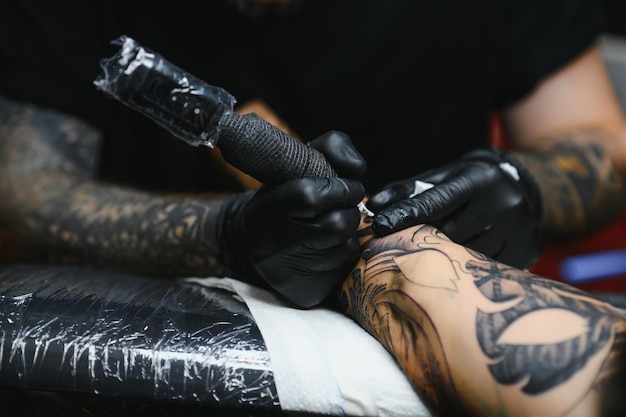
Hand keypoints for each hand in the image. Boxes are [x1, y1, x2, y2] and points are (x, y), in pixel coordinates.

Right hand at [217, 131, 365, 307]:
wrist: (251, 246)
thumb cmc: (283, 197)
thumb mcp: (298, 163)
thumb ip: (332, 147)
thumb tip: (359, 168)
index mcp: (269, 209)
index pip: (315, 195)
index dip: (341, 188)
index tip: (344, 187)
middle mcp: (276, 244)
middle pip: (339, 224)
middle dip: (349, 211)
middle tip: (340, 208)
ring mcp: (291, 272)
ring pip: (346, 247)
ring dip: (348, 234)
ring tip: (329, 227)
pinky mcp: (306, 292)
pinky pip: (345, 269)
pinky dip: (343, 254)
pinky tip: (326, 249)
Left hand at [367, 147, 542, 268]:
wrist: (525, 182)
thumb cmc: (472, 181)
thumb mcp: (443, 175)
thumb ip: (408, 190)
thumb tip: (372, 204)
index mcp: (476, 180)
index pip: (433, 202)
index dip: (404, 216)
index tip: (379, 226)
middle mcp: (501, 202)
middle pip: (448, 234)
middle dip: (423, 242)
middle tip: (402, 250)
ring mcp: (519, 227)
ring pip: (467, 256)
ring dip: (447, 259)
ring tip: (436, 258)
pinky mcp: (530, 248)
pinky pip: (489, 268)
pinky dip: (472, 269)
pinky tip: (465, 264)